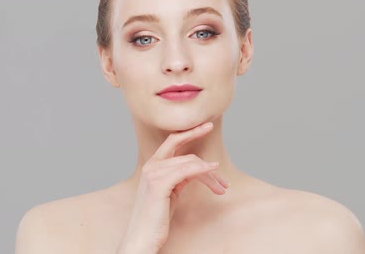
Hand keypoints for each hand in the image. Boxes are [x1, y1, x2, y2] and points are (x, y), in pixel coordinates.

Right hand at [116, 122, 228, 253]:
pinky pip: (187, 170)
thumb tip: (199, 170)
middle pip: (187, 155)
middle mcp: (151, 166)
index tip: (207, 126)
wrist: (142, 238)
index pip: (173, 141)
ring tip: (221, 188)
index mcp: (152, 165)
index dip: (191, 132)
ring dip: (210, 175)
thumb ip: (180, 177)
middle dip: (207, 160)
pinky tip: (214, 173)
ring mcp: (153, 173)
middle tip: (222, 169)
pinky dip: (203, 170)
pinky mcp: (159, 183)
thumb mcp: (171, 192)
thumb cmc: (156, 218)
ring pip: (190, 164)